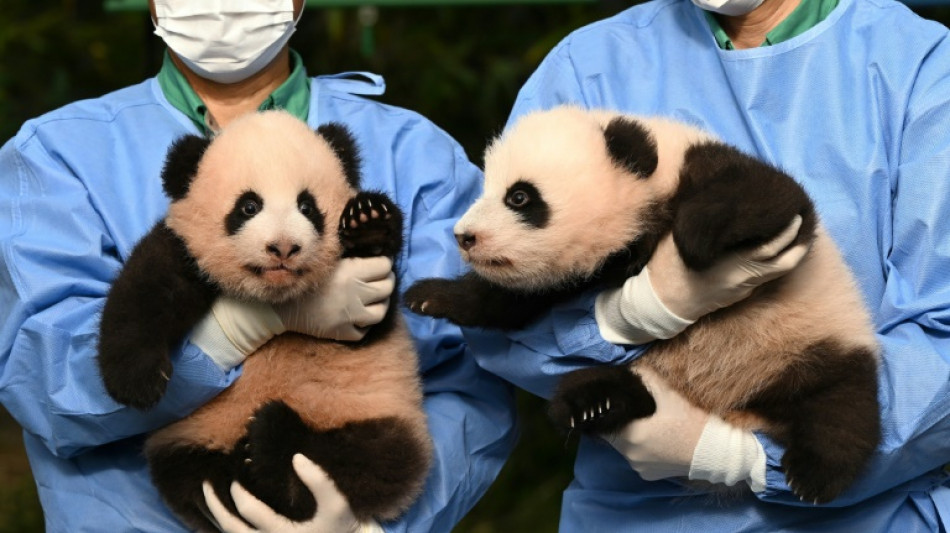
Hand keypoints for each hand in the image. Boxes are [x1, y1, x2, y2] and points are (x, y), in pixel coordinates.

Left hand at [202, 454, 381, 532]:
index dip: (238, 490)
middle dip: (214, 506)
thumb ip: (320, 481)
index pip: (249, 510)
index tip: (236, 471)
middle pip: (230, 528)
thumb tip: (297, 457)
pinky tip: (222, 517)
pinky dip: (228, 528)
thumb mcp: (337, 504)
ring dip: (216, 519)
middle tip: (204, 484)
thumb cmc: (340, 527)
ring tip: (207, 498)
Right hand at [275, 257, 394, 341]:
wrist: (279, 306)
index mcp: (351, 272)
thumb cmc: (301, 278)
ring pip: (382, 311)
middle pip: (387, 287)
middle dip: (386, 280)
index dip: (384, 263)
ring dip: (380, 303)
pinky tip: (359, 316)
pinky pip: (365, 330)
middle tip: (379, 279)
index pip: (385, 266)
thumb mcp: (327, 261)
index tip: (379, 263)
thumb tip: (375, 253)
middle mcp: (355, 293)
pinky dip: (365, 323)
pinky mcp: (344, 332)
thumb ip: (350, 258)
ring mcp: (351, 316)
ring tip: (373, 298)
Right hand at [595, 216, 807, 344]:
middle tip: (802, 216)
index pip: (769, 244)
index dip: (786, 228)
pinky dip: (778, 261)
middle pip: (783, 259)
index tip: (791, 209)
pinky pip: (767, 276)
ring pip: (779, 270)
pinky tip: (777, 249)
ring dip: (793, 251)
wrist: (662, 301)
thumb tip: (721, 200)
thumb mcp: (683, 235)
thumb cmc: (668, 265)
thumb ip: (706, 221)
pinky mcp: (741, 294)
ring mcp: (744, 287)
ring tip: (799, 232)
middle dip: (797, 237)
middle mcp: (743, 275)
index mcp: (730, 260)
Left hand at [603, 367, 707, 480]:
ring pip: (625, 449)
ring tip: (645, 426)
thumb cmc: (691, 424)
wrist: (714, 453)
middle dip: (623, 425)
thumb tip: (633, 368)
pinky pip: (637, 460)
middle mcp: (630, 456)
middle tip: (635, 413)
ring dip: (631, 439)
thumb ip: (648, 379)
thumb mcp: (670, 397)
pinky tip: (654, 442)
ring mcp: (639, 468)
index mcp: (631, 437)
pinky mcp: (649, 476)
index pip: (608, 423)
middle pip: (615, 436)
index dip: (612, 412)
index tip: (619, 405)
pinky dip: (641, 451)